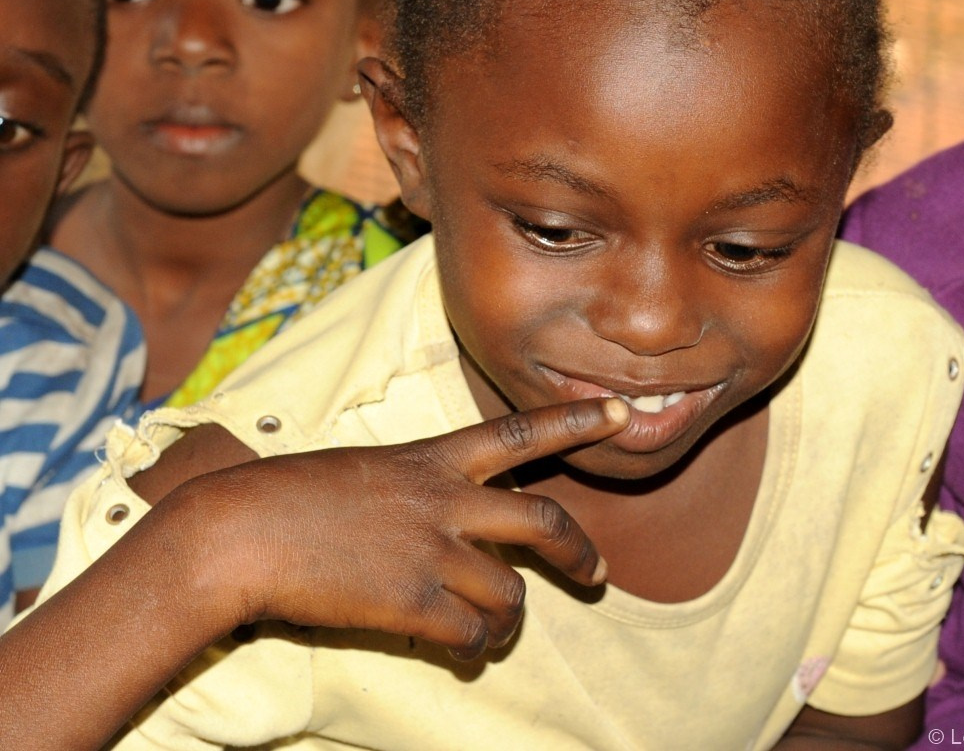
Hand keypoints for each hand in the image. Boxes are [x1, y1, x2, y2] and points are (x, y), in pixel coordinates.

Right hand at [175, 397, 629, 659]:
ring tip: (491, 629)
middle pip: (544, 519)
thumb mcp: (366, 471)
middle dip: (579, 550)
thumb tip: (442, 527)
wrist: (242, 531)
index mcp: (434, 457)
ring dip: (507, 619)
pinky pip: (473, 635)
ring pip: (511, 593)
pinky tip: (459, 650)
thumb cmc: (292, 495)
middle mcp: (447, 499)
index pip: (521, 430)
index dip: (577, 422)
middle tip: (597, 573)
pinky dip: (474, 647)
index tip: (623, 412)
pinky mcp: (414, 603)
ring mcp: (434, 551)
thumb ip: (415, 490)